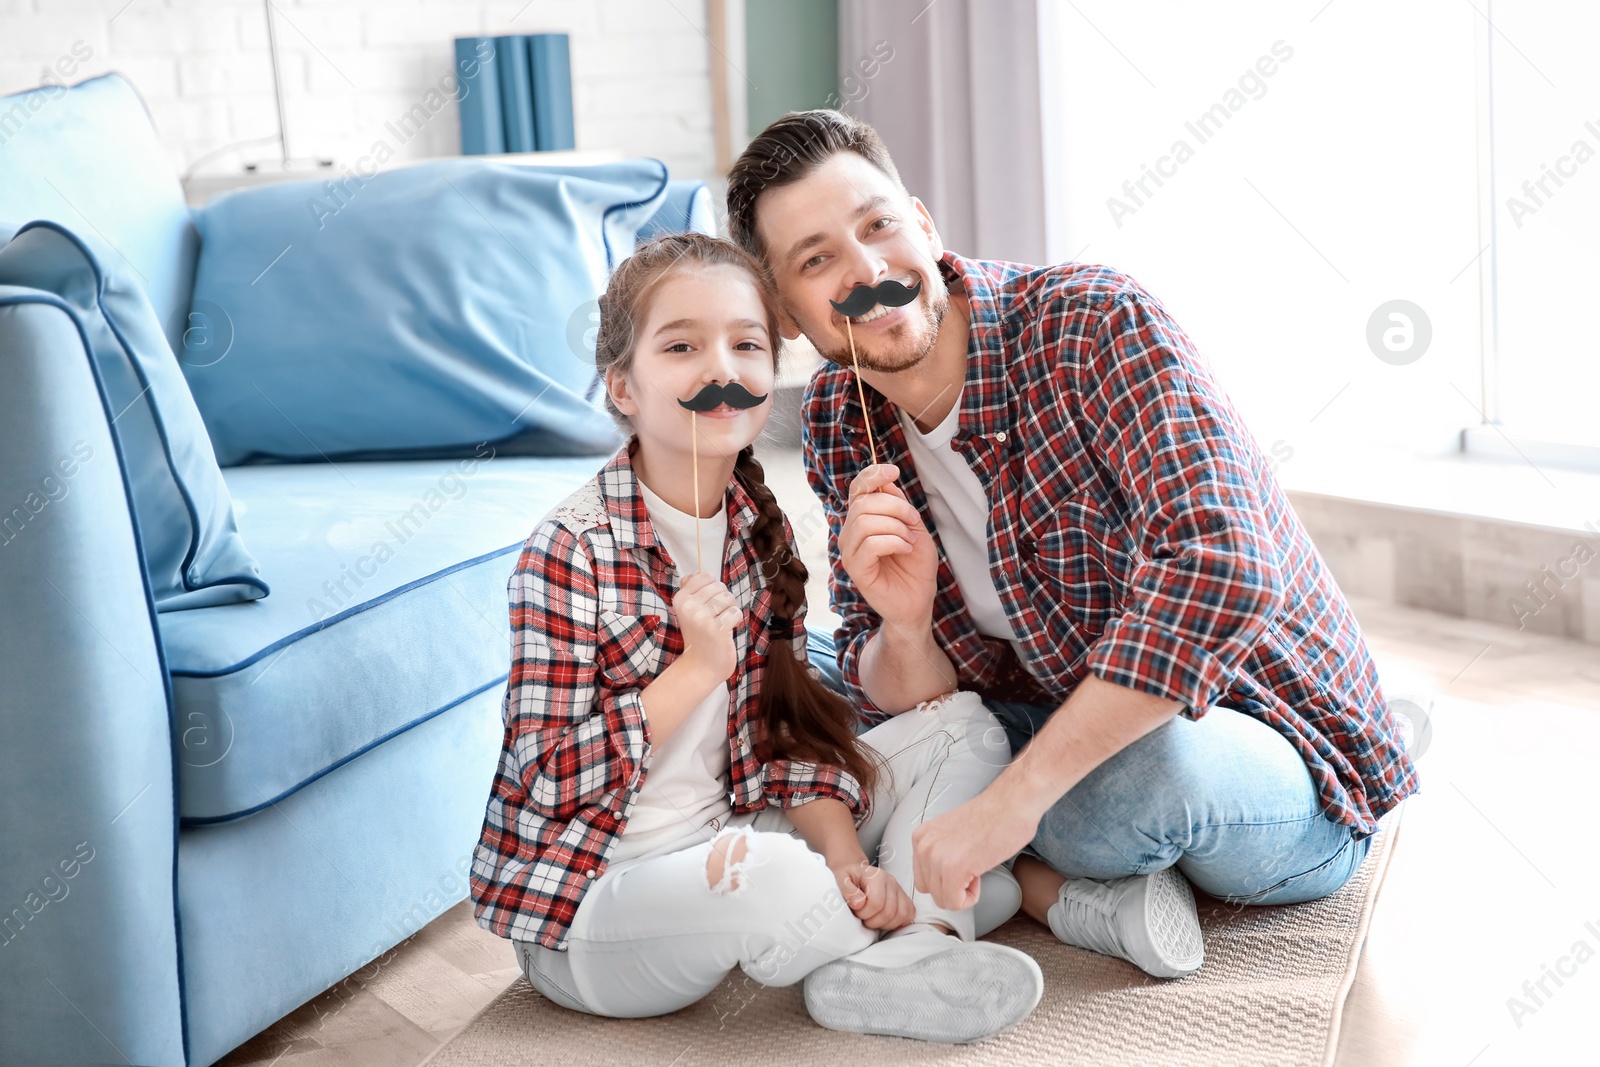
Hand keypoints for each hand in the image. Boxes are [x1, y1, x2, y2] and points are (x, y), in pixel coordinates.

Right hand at [673, 571, 739, 681]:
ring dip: (730, 610)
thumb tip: (696, 573)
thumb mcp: (689, 610)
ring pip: (729, 598)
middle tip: (716, 617)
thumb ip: (692, 590)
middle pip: (719, 586)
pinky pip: (736, 613)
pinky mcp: (716, 629)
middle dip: (724, 601)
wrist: (701, 666)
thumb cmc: (700, 636)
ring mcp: (702, 618)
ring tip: (721, 623)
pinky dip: (735, 621)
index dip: (713, 589)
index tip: (708, 605)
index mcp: (681, 599)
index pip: (705, 576)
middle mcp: (689, 606)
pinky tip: (726, 631)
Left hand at [830, 856, 915, 931]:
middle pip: (889, 912)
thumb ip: (847, 890)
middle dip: (873, 921)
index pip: (876, 903)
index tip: (856, 911)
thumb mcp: (841, 880)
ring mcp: (900, 890)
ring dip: (885, 924)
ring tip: (873, 919)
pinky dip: (898, 922)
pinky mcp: (905, 898)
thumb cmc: (848, 878)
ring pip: (901, 915)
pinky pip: (909, 914)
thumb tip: (859, 903)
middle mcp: (891, 881)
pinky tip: (885, 921)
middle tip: (863, 917)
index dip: (864, 913)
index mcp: (876, 875)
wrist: (855, 873)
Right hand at [838, 464, 937, 632]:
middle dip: (896, 507)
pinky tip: (905, 549)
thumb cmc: (916, 567)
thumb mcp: (913, 528)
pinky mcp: (856, 569)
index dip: (872, 475)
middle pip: (863, 503)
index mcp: (863, 520)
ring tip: (909, 540)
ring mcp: (850, 552)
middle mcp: (851, 534)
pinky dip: (893, 542)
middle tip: (914, 522)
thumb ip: (898, 506)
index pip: (857, 489)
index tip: (894, 470)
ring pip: (865, 522)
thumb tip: (886, 483)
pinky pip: (870, 544)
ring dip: (896, 526)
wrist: (918, 601)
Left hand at [913, 790, 1038, 910]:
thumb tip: (938, 880)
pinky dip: (971, 897)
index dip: (947, 878)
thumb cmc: (991, 818)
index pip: (924, 879)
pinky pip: (955, 903)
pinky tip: (979, 873)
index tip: (964, 861)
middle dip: (954, 887)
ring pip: (944, 900)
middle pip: (931, 892)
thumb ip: (938, 854)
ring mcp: (936, 857)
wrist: (1011, 803)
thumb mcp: (949, 835)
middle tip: (973, 864)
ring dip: (964, 890)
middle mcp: (923, 846)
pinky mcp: (953, 868)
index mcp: (920, 837)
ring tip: (977, 864)